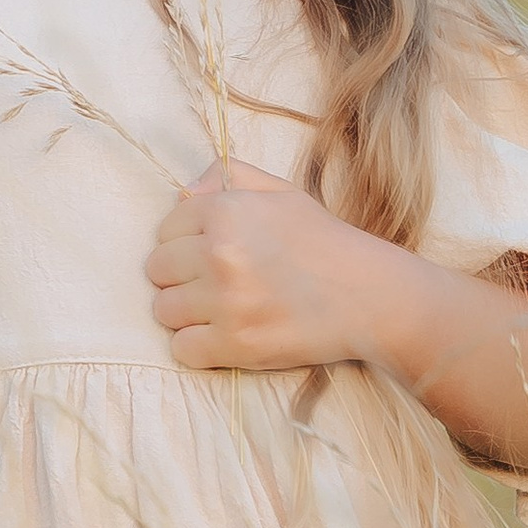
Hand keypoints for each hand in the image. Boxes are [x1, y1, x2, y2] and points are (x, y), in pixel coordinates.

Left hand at [146, 161, 399, 373]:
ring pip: (164, 311)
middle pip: (157, 271)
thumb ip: (231, 178)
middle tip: (215, 284)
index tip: (209, 254)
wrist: (370, 295)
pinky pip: (182, 348)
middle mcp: (220, 254)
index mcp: (227, 211)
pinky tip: (225, 336)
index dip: (185, 242)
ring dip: (187, 313)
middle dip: (180, 277)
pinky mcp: (236, 344)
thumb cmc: (325, 242)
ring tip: (221, 310)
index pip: (166, 228)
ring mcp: (226, 302)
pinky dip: (199, 347)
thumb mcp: (282, 193)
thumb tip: (184, 191)